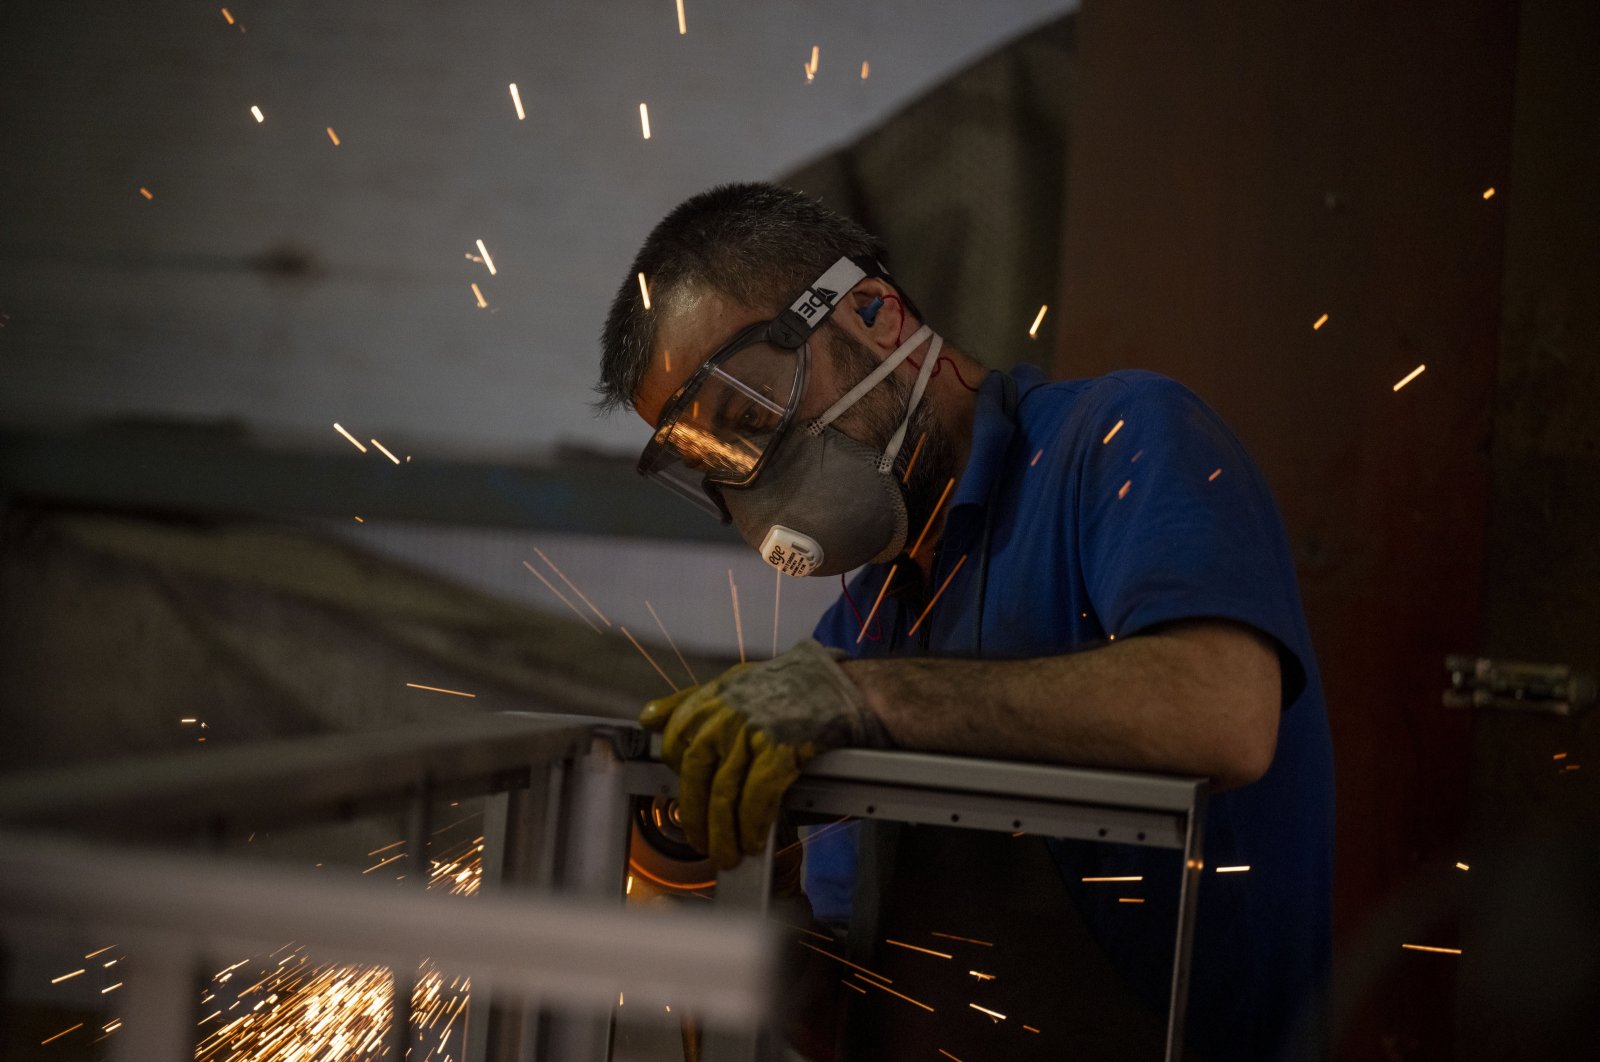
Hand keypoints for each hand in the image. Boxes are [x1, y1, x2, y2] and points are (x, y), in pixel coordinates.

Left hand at [640, 640, 885, 869]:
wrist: (846, 687)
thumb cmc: (796, 686)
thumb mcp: (736, 682)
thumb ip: (692, 700)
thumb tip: (650, 716)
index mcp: (714, 695)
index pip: (675, 740)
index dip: (677, 775)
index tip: (686, 798)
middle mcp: (728, 712)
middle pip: (695, 774)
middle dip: (696, 816)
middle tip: (700, 842)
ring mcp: (753, 731)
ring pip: (724, 793)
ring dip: (723, 832)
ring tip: (727, 854)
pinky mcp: (780, 750)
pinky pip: (756, 798)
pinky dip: (753, 824)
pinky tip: (754, 839)